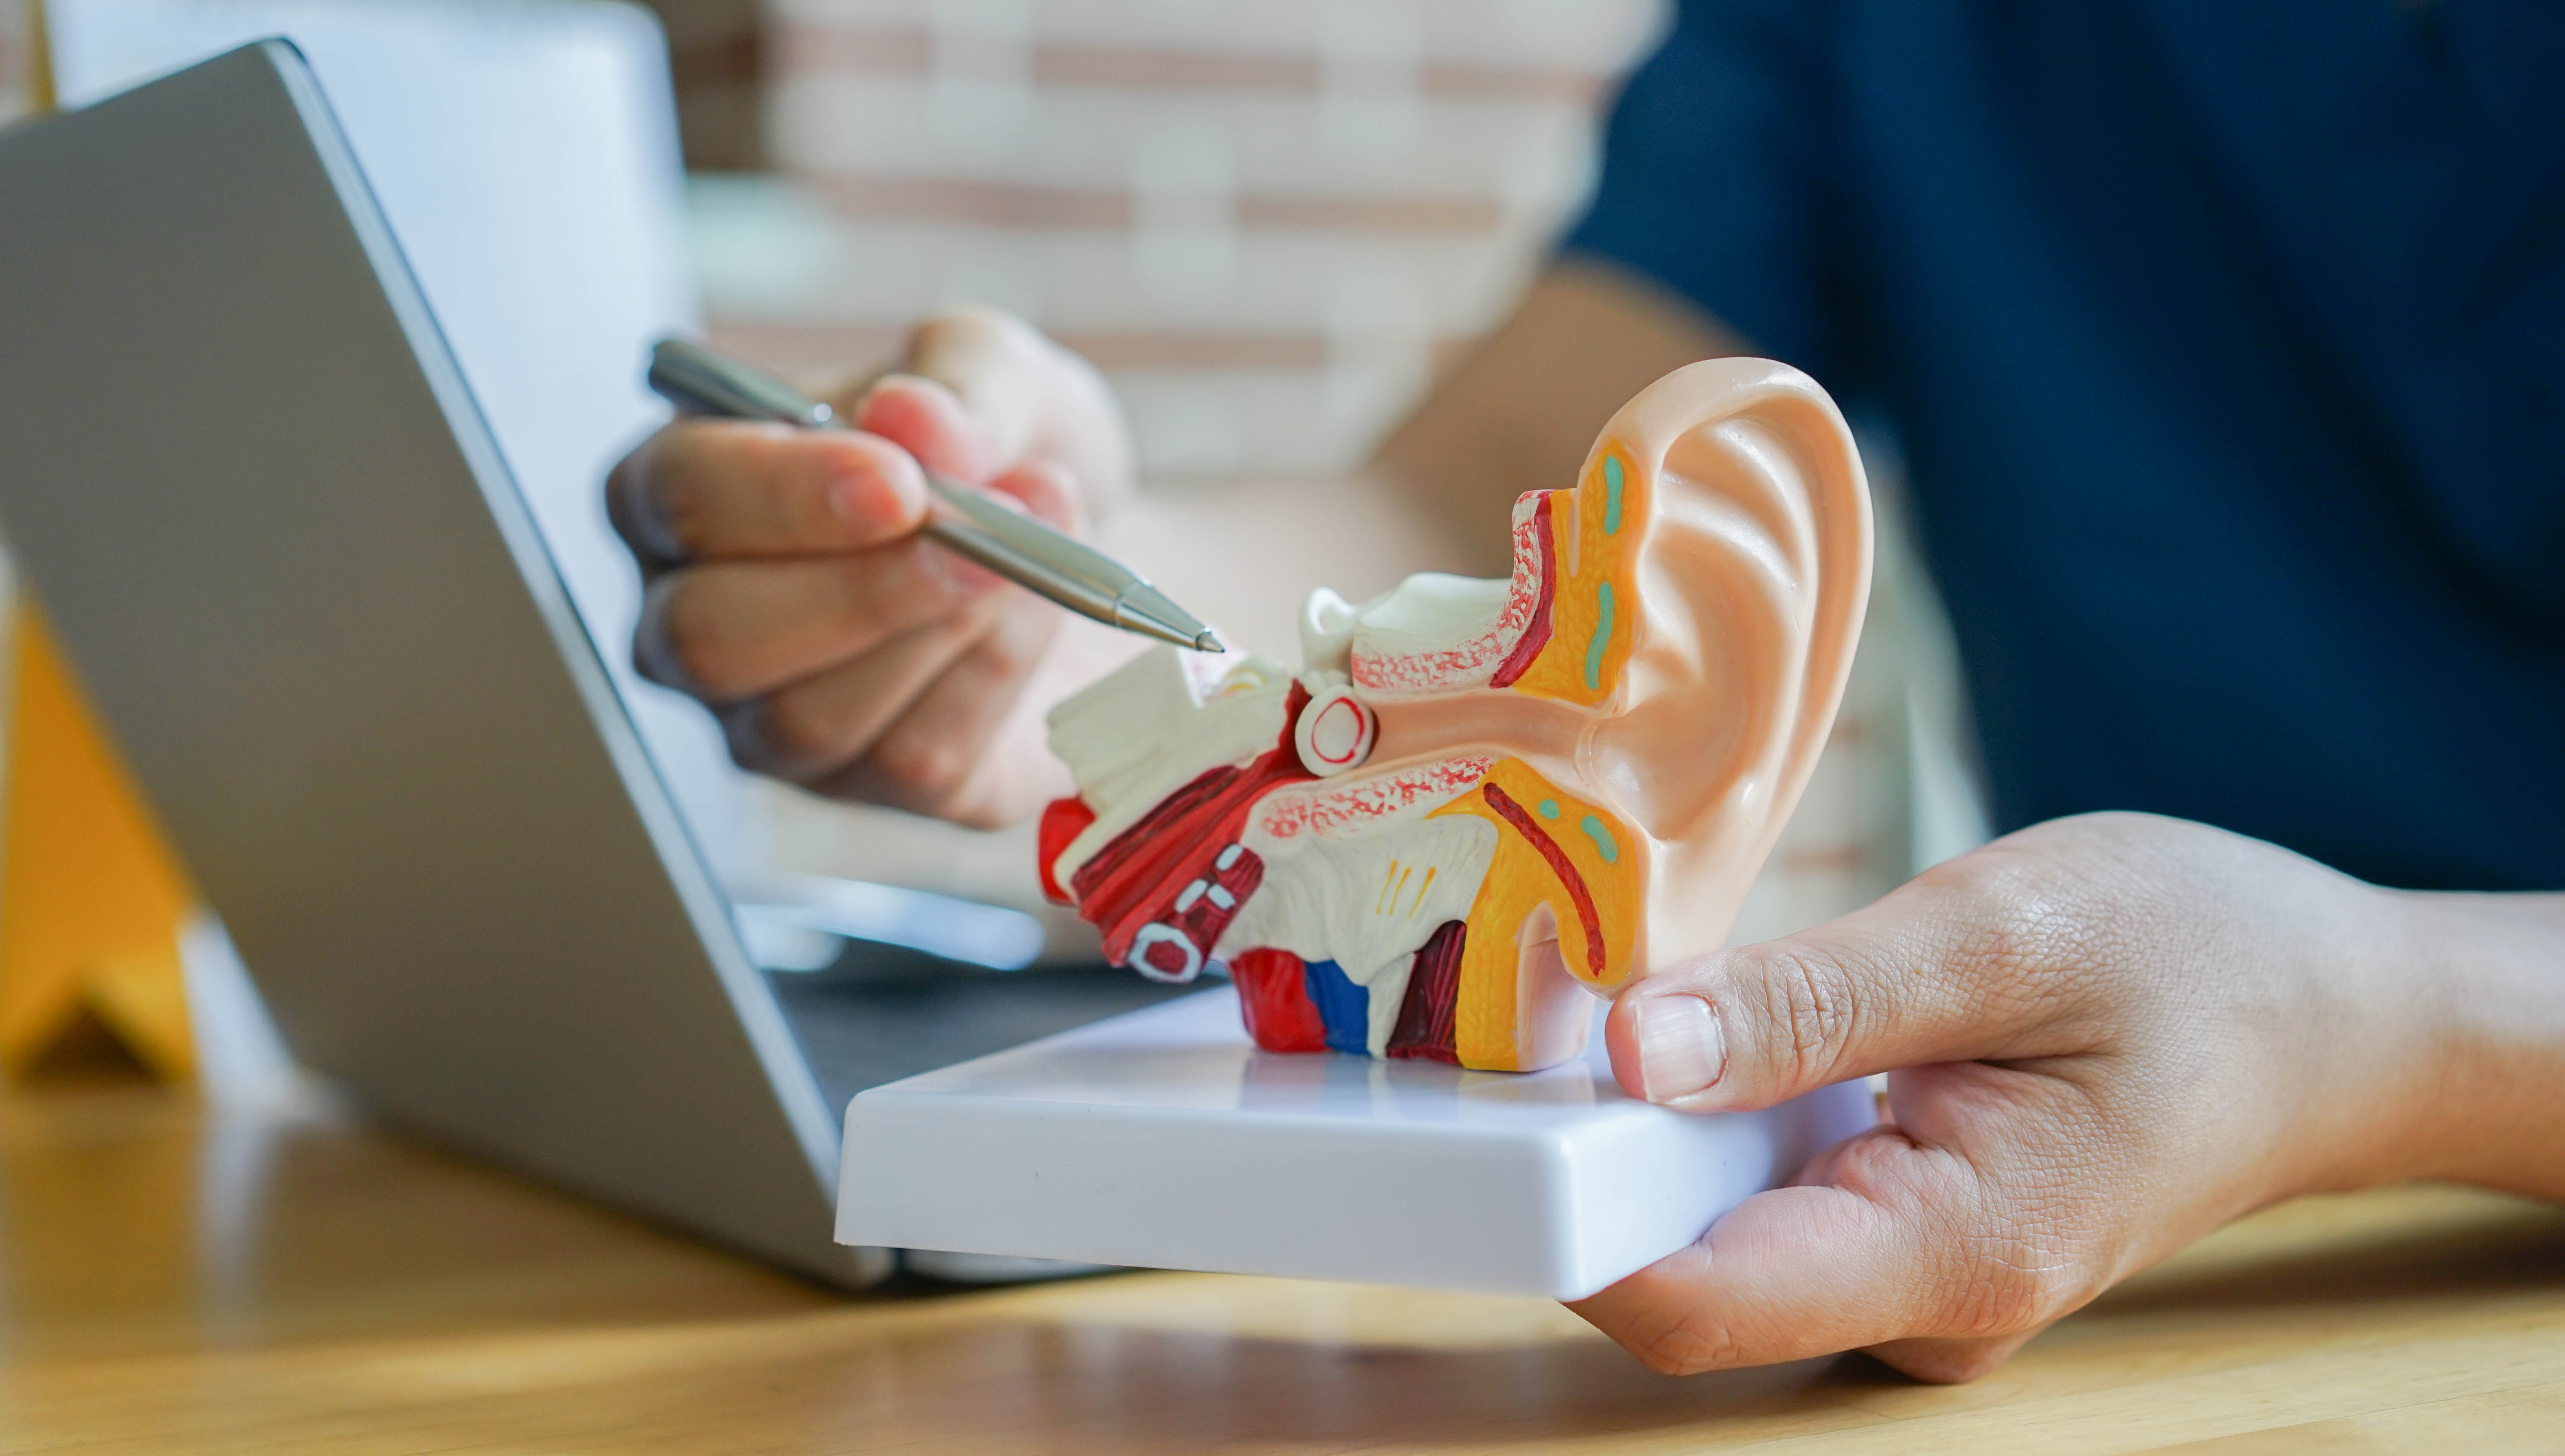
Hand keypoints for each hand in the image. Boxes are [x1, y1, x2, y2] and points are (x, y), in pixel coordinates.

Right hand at [606, 310, 1132, 824]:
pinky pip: (909, 764)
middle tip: (977, 543)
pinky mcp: (866, 787)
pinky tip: (1039, 623)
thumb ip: (956, 383)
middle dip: (858, 592)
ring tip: (1034, 567)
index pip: (677, 496)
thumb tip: (911, 418)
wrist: (1093, 543)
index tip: (899, 481)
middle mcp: (697, 618)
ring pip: (806, 718)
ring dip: (938, 637)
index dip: (782, 494)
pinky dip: (989, 687)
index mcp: (689, 488)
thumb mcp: (996, 372)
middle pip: (711, 637)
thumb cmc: (1002, 448)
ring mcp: (768, 720)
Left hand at [1574, 812, 2489, 1381]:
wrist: (2327, 1013)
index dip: (1566, 1218)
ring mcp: (1899, 1271)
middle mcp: (1913, 1302)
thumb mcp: (2003, 935)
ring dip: (1638, 1130)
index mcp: (1953, 1252)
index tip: (1487, 1109)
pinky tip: (1688, 1030)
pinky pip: (1754, 1192)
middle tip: (1514, 1013)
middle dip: (1584, 1157)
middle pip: (1681, 1268)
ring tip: (1598, 999)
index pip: (1696, 1302)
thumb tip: (1630, 1049)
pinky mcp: (1890, 1222)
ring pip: (1708, 1225)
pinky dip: (1701, 1118)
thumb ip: (1809, 1004)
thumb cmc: (2196, 957)